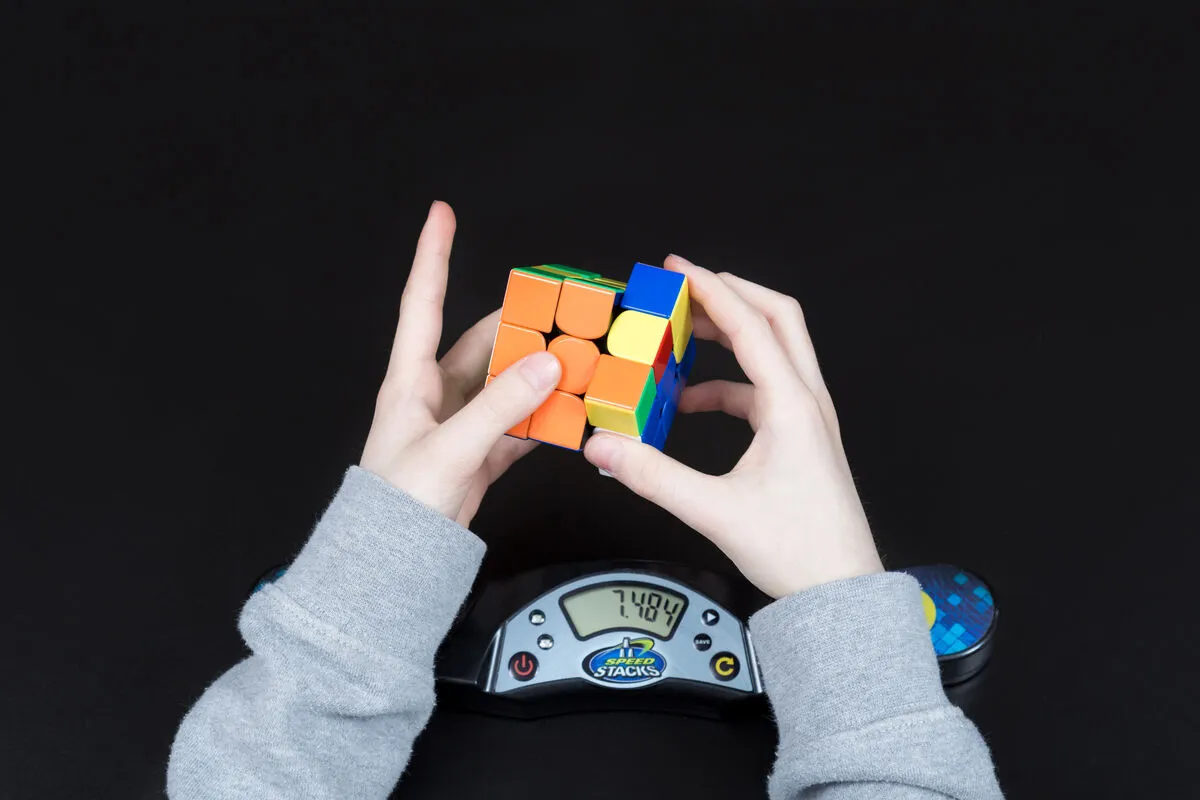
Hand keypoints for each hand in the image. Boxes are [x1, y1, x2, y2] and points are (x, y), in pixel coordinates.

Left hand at [360, 201, 561, 526]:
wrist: (395, 562)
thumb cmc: (398, 505)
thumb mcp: (451, 448)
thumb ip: (501, 406)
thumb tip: (549, 363)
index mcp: (409, 381)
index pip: (421, 303)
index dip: (431, 255)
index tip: (441, 213)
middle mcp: (434, 394)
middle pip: (483, 341)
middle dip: (523, 322)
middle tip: (563, 306)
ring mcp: (459, 423)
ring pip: (508, 382)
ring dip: (540, 372)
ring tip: (578, 358)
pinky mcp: (479, 453)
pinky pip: (518, 423)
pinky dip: (544, 417)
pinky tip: (569, 410)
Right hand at [584, 255, 883, 597]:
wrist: (840, 592)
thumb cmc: (799, 551)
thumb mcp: (714, 511)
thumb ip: (653, 476)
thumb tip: (605, 447)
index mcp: (792, 406)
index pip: (751, 325)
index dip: (712, 288)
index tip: (679, 266)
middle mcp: (808, 402)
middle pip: (778, 319)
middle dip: (732, 293)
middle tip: (687, 285)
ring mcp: (810, 419)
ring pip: (775, 351)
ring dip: (731, 336)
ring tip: (683, 338)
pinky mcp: (803, 438)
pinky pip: (765, 389)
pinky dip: (729, 383)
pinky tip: (694, 402)